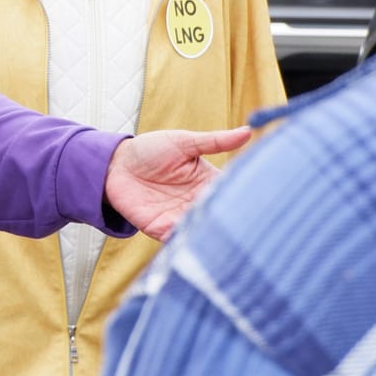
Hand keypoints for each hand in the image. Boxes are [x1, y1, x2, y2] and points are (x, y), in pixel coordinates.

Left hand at [103, 127, 252, 240]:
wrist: (113, 164)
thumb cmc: (149, 150)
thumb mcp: (183, 142)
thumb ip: (214, 141)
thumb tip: (247, 131)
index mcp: (208, 183)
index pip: (232, 195)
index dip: (245, 201)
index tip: (262, 206)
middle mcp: (198, 204)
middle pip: (221, 219)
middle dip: (233, 225)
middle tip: (251, 230)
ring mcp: (179, 218)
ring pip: (203, 233)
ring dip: (212, 237)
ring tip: (228, 242)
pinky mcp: (159, 229)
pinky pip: (177, 241)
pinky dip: (186, 244)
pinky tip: (195, 244)